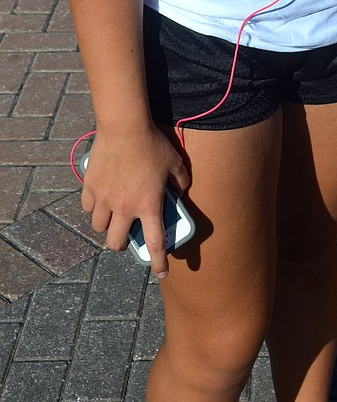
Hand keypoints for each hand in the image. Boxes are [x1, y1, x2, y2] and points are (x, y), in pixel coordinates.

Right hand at [82, 129, 190, 278]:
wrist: (124, 127)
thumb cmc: (152, 144)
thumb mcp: (175, 161)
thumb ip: (182, 180)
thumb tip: (182, 189)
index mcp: (148, 205)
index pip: (155, 242)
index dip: (158, 262)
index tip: (161, 274)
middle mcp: (124, 207)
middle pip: (115, 243)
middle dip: (120, 245)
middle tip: (125, 236)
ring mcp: (104, 199)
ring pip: (99, 227)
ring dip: (106, 225)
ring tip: (112, 215)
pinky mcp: (90, 187)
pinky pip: (88, 208)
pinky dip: (94, 207)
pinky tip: (100, 199)